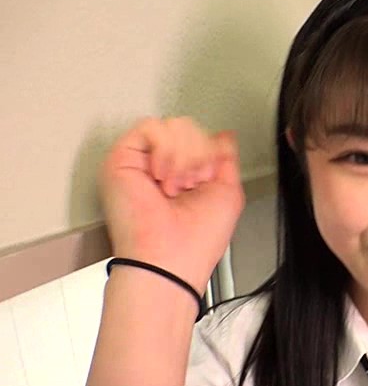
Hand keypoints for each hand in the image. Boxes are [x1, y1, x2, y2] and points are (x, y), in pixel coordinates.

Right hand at [98, 117, 245, 292]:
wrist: (169, 260)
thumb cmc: (196, 241)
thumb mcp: (228, 193)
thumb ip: (227, 159)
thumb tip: (224, 135)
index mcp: (187, 175)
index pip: (202, 138)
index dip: (212, 152)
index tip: (208, 178)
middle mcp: (164, 167)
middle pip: (190, 128)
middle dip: (199, 155)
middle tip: (191, 184)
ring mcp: (142, 162)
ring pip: (174, 125)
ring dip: (184, 156)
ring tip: (175, 185)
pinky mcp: (122, 159)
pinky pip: (152, 127)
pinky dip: (166, 151)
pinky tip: (162, 177)